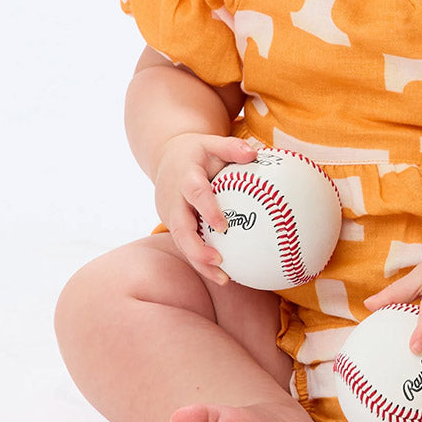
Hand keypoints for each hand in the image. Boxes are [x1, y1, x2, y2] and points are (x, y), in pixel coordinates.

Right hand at [154, 133, 256, 284]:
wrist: (166, 158)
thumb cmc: (196, 152)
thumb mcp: (211, 143)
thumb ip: (231, 147)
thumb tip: (255, 153)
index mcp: (184, 177)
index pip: (194, 193)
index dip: (207, 209)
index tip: (223, 226)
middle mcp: (173, 200)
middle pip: (181, 228)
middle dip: (197, 248)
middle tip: (219, 261)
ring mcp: (169, 215)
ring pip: (182, 243)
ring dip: (199, 262)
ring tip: (224, 279)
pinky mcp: (172, 226)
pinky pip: (186, 245)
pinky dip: (200, 261)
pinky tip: (222, 275)